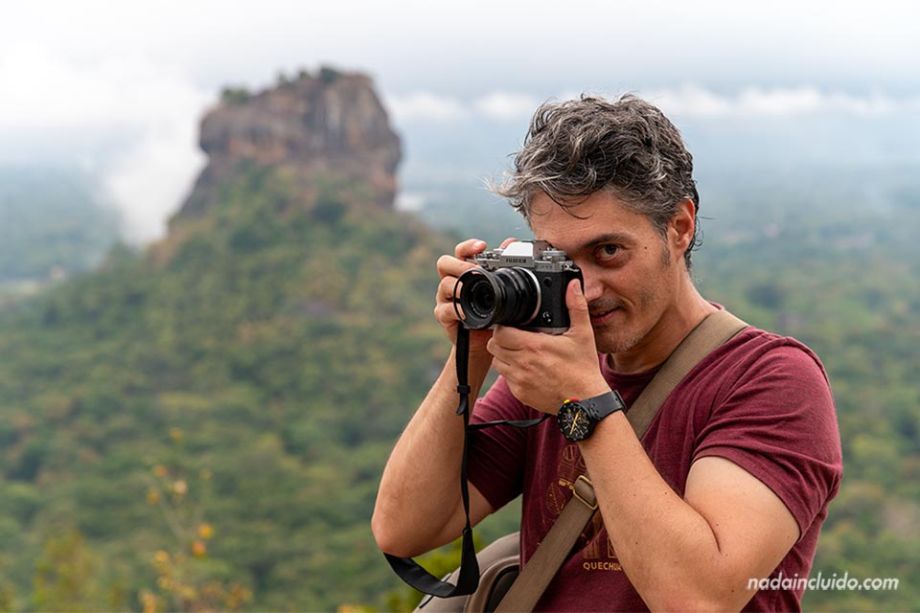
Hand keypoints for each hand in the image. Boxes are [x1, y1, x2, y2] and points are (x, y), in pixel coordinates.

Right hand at [433, 237, 517, 355]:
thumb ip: (503, 265)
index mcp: (464, 271)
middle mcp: (451, 281)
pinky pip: (445, 309)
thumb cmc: (492, 313)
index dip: (468, 246)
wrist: (484, 341)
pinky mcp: (443, 315)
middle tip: (476, 271)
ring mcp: (445, 298)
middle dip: (460, 265)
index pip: (460, 252)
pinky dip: (456, 310)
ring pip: (444, 285)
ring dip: (458, 286)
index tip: (482, 246)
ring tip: (471, 290)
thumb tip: (511, 242)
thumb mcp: (500, 290)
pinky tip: (466, 312)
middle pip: (444, 263)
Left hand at [487, 279, 609, 412]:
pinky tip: (525, 369)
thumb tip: (573, 286)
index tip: (512, 325)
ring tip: (519, 353)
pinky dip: (511, 373)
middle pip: (494, 346)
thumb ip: (576, 306)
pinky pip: (505, 379)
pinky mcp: (520, 394)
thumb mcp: (583, 334)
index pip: (500, 332)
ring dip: (504, 356)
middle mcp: (522, 363)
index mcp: (534, 346)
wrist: (585, 402)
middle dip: (502, 340)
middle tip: (515, 338)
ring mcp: (519, 380)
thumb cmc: (584, 369)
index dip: (503, 327)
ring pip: (497, 362)